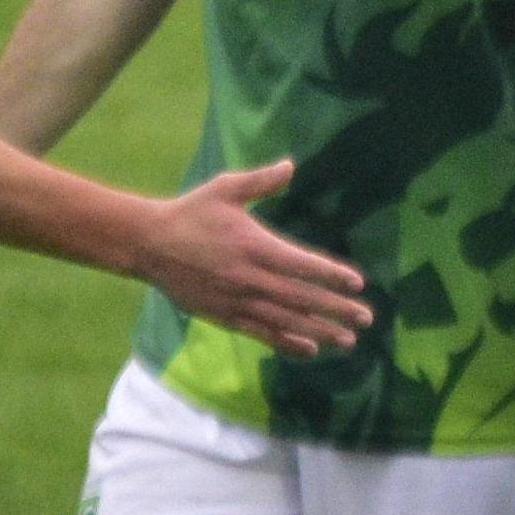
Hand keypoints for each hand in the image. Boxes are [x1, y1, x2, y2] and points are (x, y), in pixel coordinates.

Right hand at [136, 160, 370, 357]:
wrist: (148, 244)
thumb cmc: (190, 213)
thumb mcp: (224, 189)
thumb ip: (260, 181)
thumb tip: (290, 165)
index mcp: (254, 245)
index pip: (302, 264)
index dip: (332, 275)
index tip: (357, 283)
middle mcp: (249, 277)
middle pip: (301, 297)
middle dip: (337, 309)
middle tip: (366, 318)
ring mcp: (237, 301)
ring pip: (286, 320)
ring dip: (320, 330)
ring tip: (348, 340)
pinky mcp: (224, 316)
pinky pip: (262, 333)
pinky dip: (287, 342)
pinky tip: (310, 348)